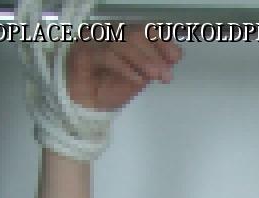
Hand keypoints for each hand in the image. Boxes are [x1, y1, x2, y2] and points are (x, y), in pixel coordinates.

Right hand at [66, 26, 181, 110]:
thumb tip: (174, 56)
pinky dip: (126, 68)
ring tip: (155, 76)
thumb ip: (152, 66)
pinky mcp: (82, 53)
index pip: (143, 29)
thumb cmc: (108, 92)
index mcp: (121, 36)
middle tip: (166, 74)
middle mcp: (107, 33)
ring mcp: (94, 40)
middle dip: (154, 54)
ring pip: (122, 42)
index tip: (176, 57)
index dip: (161, 40)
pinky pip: (107, 55)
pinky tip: (138, 80)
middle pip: (135, 33)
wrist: (84, 108)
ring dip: (143, 60)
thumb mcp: (137, 78)